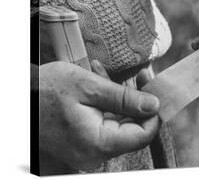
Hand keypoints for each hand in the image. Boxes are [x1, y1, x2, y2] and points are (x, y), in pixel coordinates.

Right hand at [39, 61, 159, 171]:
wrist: (18, 99)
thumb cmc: (45, 91)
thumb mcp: (88, 87)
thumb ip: (124, 99)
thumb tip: (153, 106)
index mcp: (98, 142)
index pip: (143, 134)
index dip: (153, 113)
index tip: (154, 90)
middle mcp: (95, 152)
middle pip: (132, 127)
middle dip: (135, 99)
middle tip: (140, 75)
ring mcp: (89, 147)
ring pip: (118, 122)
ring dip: (118, 97)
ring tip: (104, 74)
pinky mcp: (84, 140)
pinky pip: (104, 122)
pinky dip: (106, 103)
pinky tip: (97, 82)